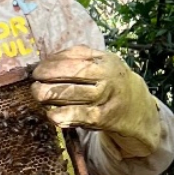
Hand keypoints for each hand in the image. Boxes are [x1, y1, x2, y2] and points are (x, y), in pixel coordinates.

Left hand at [31, 48, 162, 158]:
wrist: (138, 109)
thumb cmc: (111, 83)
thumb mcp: (103, 64)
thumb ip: (80, 58)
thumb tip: (47, 59)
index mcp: (105, 60)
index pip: (74, 56)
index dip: (51, 62)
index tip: (38, 68)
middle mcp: (108, 77)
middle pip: (72, 73)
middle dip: (48, 76)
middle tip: (35, 81)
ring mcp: (106, 97)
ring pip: (72, 94)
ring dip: (50, 95)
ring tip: (38, 94)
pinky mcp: (104, 118)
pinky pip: (79, 115)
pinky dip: (62, 115)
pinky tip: (51, 114)